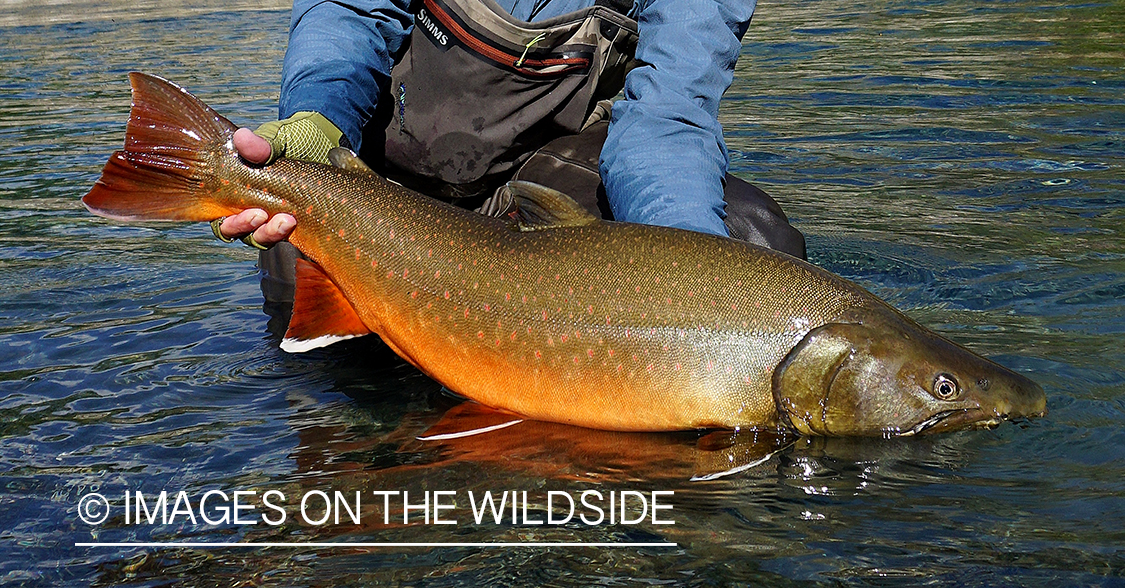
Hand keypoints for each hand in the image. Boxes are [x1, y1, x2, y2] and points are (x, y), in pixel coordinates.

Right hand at [214, 129, 296, 246]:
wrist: (326, 143)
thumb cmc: (294, 140)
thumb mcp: (278, 139)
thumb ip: (260, 145)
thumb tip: (241, 138)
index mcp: (234, 187)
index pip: (217, 211)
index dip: (224, 217)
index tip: (242, 208)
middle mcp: (248, 205)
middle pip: (233, 229)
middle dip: (244, 226)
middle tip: (260, 215)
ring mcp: (271, 216)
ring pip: (259, 237)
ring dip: (268, 233)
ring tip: (286, 220)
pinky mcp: (293, 224)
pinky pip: (282, 237)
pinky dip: (285, 233)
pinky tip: (294, 222)